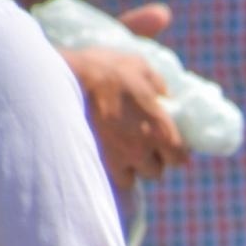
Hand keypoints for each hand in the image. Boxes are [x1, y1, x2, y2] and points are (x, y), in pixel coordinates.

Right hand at [61, 4, 188, 189]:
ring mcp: (120, 160)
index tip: (168, 145)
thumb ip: (157, 84)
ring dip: (131, 168)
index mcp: (160, 129)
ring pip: (133, 178)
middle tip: (141, 146)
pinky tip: (106, 158)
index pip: (179, 157)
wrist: (65, 81)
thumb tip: (164, 95)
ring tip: (120, 152)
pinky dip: (112, 172)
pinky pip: (112, 179)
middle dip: (151, 160)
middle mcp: (143, 151)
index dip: (174, 152)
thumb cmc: (105, 70)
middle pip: (155, 171)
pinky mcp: (98, 164)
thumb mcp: (138, 66)